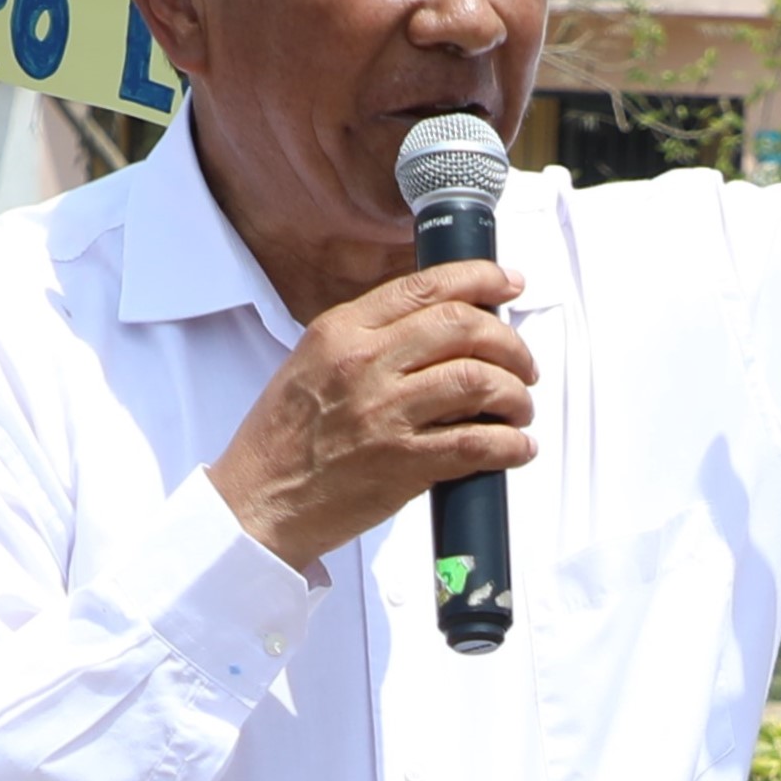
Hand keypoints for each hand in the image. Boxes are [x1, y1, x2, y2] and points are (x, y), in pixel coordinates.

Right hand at [209, 262, 531, 576]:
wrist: (258, 501)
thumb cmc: (284, 438)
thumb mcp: (313, 362)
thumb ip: (368, 338)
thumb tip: (438, 328)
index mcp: (342, 330)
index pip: (427, 286)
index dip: (481, 279)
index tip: (510, 284)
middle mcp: (365, 362)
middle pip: (464, 327)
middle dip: (509, 343)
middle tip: (523, 364)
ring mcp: (385, 412)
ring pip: (479, 381)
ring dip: (515, 395)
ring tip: (519, 409)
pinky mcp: (403, 463)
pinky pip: (478, 443)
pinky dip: (510, 445)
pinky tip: (516, 448)